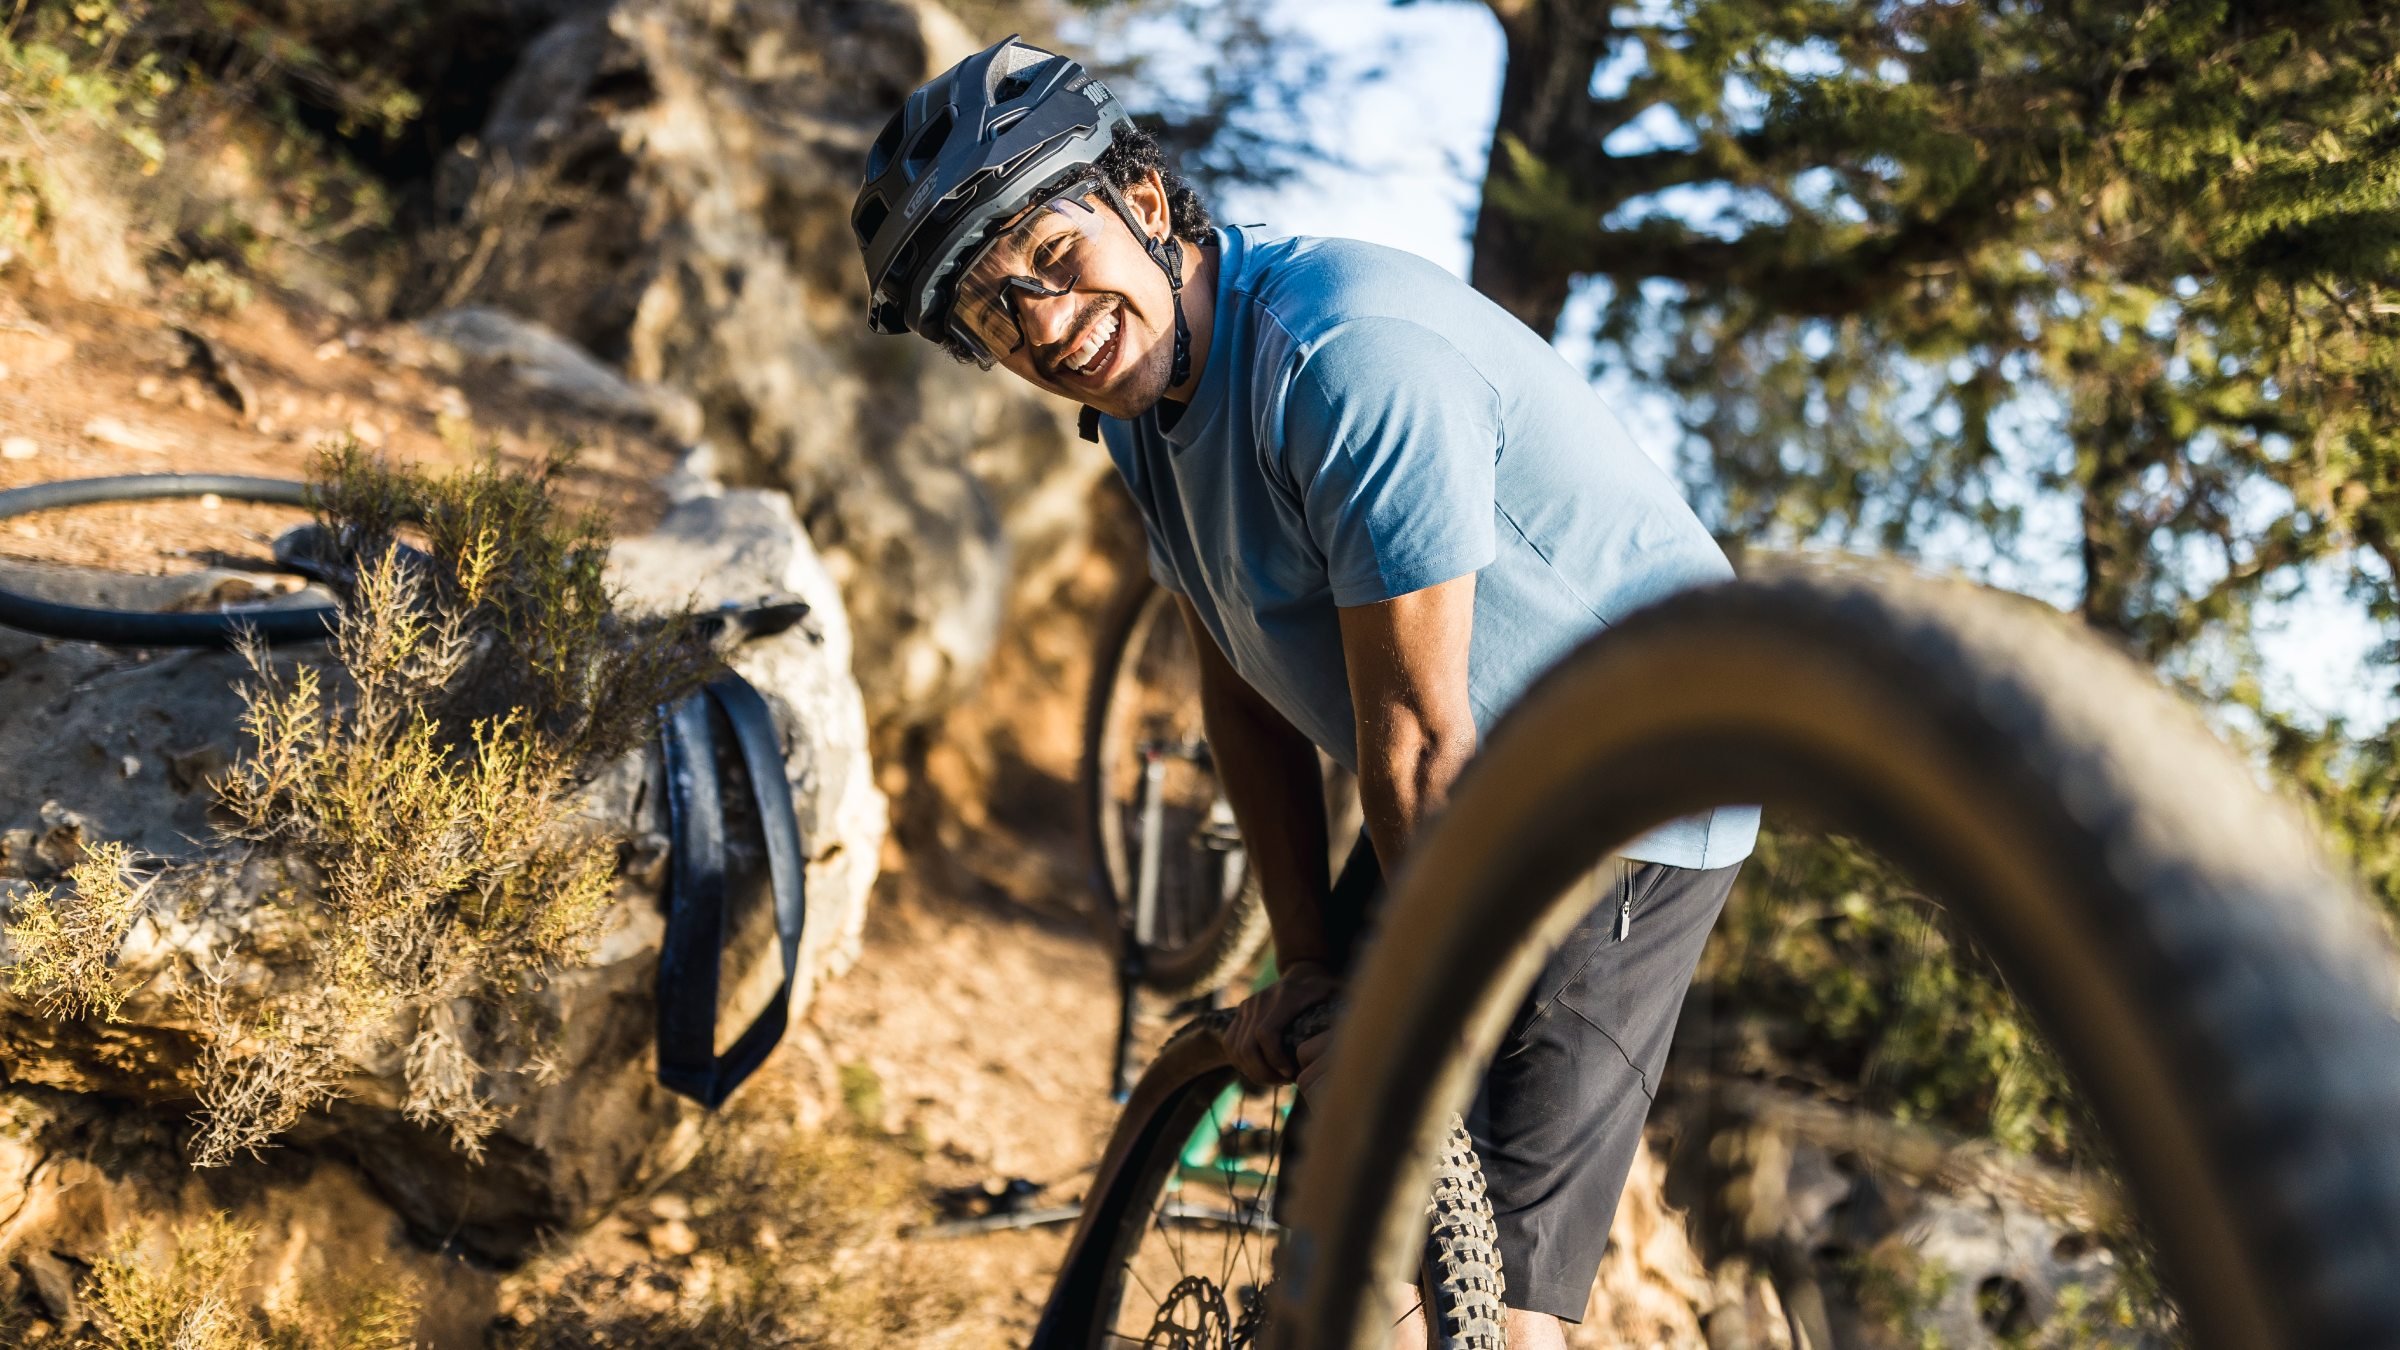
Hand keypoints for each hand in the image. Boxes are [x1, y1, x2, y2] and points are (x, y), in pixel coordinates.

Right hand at [1224, 960, 1341, 1085]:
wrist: (1303, 972)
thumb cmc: (1325, 991)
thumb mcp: (1338, 996)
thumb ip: (1345, 1012)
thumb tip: (1355, 1034)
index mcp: (1285, 996)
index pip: (1266, 1034)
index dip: (1275, 1060)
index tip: (1292, 1074)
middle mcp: (1261, 1000)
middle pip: (1247, 1046)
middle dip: (1262, 1072)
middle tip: (1284, 1081)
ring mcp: (1247, 1006)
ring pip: (1236, 1048)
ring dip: (1252, 1071)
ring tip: (1275, 1078)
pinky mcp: (1240, 1012)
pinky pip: (1229, 1044)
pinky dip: (1240, 1063)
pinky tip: (1261, 1071)